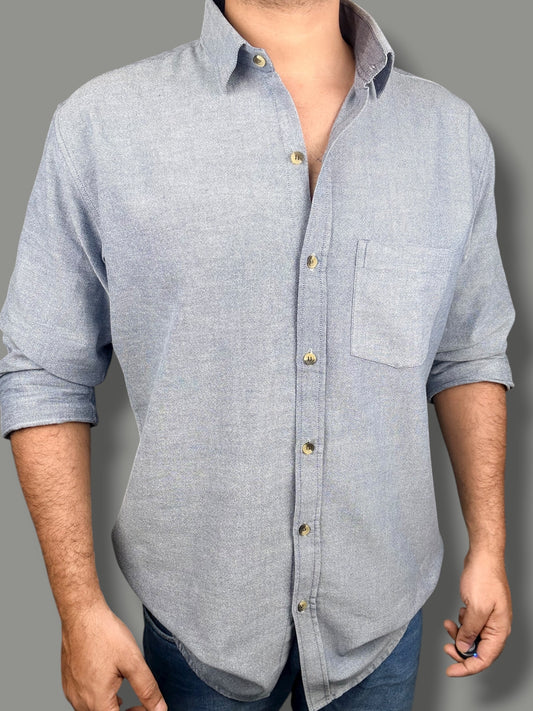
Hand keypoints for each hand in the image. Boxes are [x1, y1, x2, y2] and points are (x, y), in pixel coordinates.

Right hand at [60, 599, 167, 710]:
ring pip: (92, 710)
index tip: (147, 708)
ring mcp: (71, 692)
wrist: (81, 615)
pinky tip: (109, 688)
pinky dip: (98, 699)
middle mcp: (80, 701)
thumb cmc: (104, 634)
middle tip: (140, 705)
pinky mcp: (68, 682)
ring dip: (110, 708)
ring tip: (125, 699)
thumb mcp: (133, 661)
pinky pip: (83, 700)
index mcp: (96, 700)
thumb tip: (159, 709)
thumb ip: (147, 688)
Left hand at [443, 549, 511, 676]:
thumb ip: (470, 631)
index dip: (467, 668)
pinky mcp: (481, 609)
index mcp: (500, 630)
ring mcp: (489, 618)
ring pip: (473, 637)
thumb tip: (464, 647)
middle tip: (446, 647)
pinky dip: (461, 623)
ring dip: (459, 635)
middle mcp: (496, 626)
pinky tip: (457, 614)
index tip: (451, 671)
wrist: (483, 556)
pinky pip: (470, 624)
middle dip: (461, 651)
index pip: (485, 659)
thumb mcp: (475, 608)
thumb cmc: (484, 578)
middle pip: (479, 650)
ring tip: (447, 624)